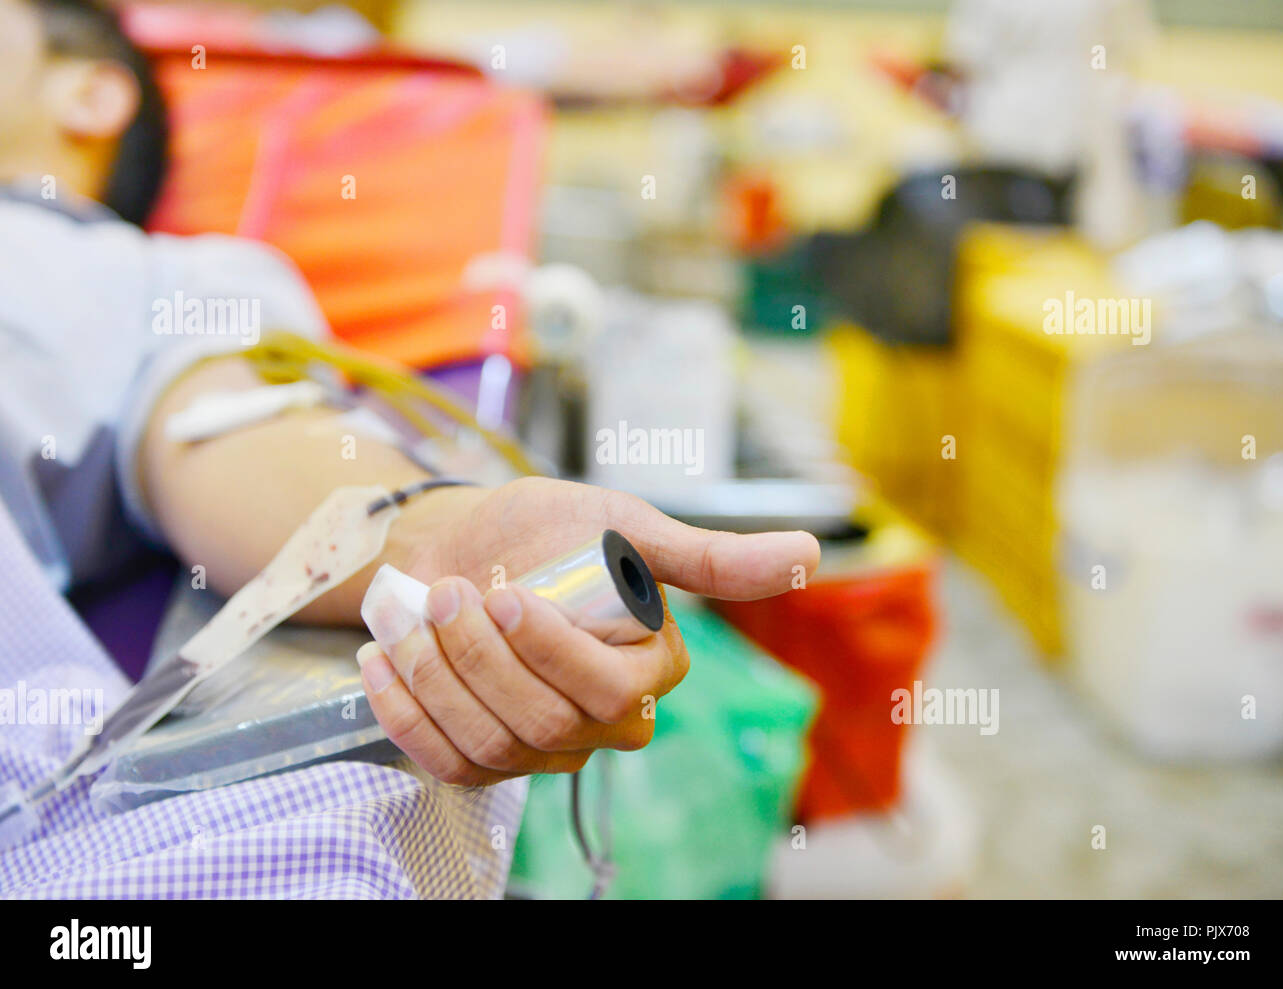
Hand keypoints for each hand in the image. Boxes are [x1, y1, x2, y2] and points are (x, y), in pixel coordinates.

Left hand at [357, 476, 818, 784]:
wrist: (466, 545)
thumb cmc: (546, 531)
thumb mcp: (625, 527)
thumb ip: (707, 556)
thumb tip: (808, 552)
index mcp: (652, 672)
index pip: (610, 692)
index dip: (551, 652)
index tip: (503, 593)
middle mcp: (607, 723)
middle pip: (544, 724)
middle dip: (481, 658)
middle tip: (450, 593)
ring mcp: (545, 749)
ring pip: (493, 745)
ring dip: (438, 678)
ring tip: (417, 615)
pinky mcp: (488, 760)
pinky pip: (448, 763)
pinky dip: (404, 714)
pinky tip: (384, 663)